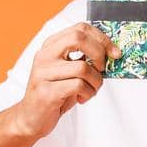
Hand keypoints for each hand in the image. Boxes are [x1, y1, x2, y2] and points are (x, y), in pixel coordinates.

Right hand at [15, 21, 120, 140]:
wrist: (31, 118)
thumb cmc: (54, 94)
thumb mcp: (69, 72)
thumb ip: (84, 59)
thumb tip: (111, 52)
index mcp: (51, 46)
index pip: (80, 28)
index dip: (102, 38)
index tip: (114, 52)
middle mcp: (45, 55)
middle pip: (79, 38)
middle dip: (99, 53)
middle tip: (103, 69)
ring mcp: (43, 73)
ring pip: (83, 67)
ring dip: (96, 82)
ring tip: (91, 90)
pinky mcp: (47, 92)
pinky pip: (78, 86)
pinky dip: (88, 93)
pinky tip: (82, 98)